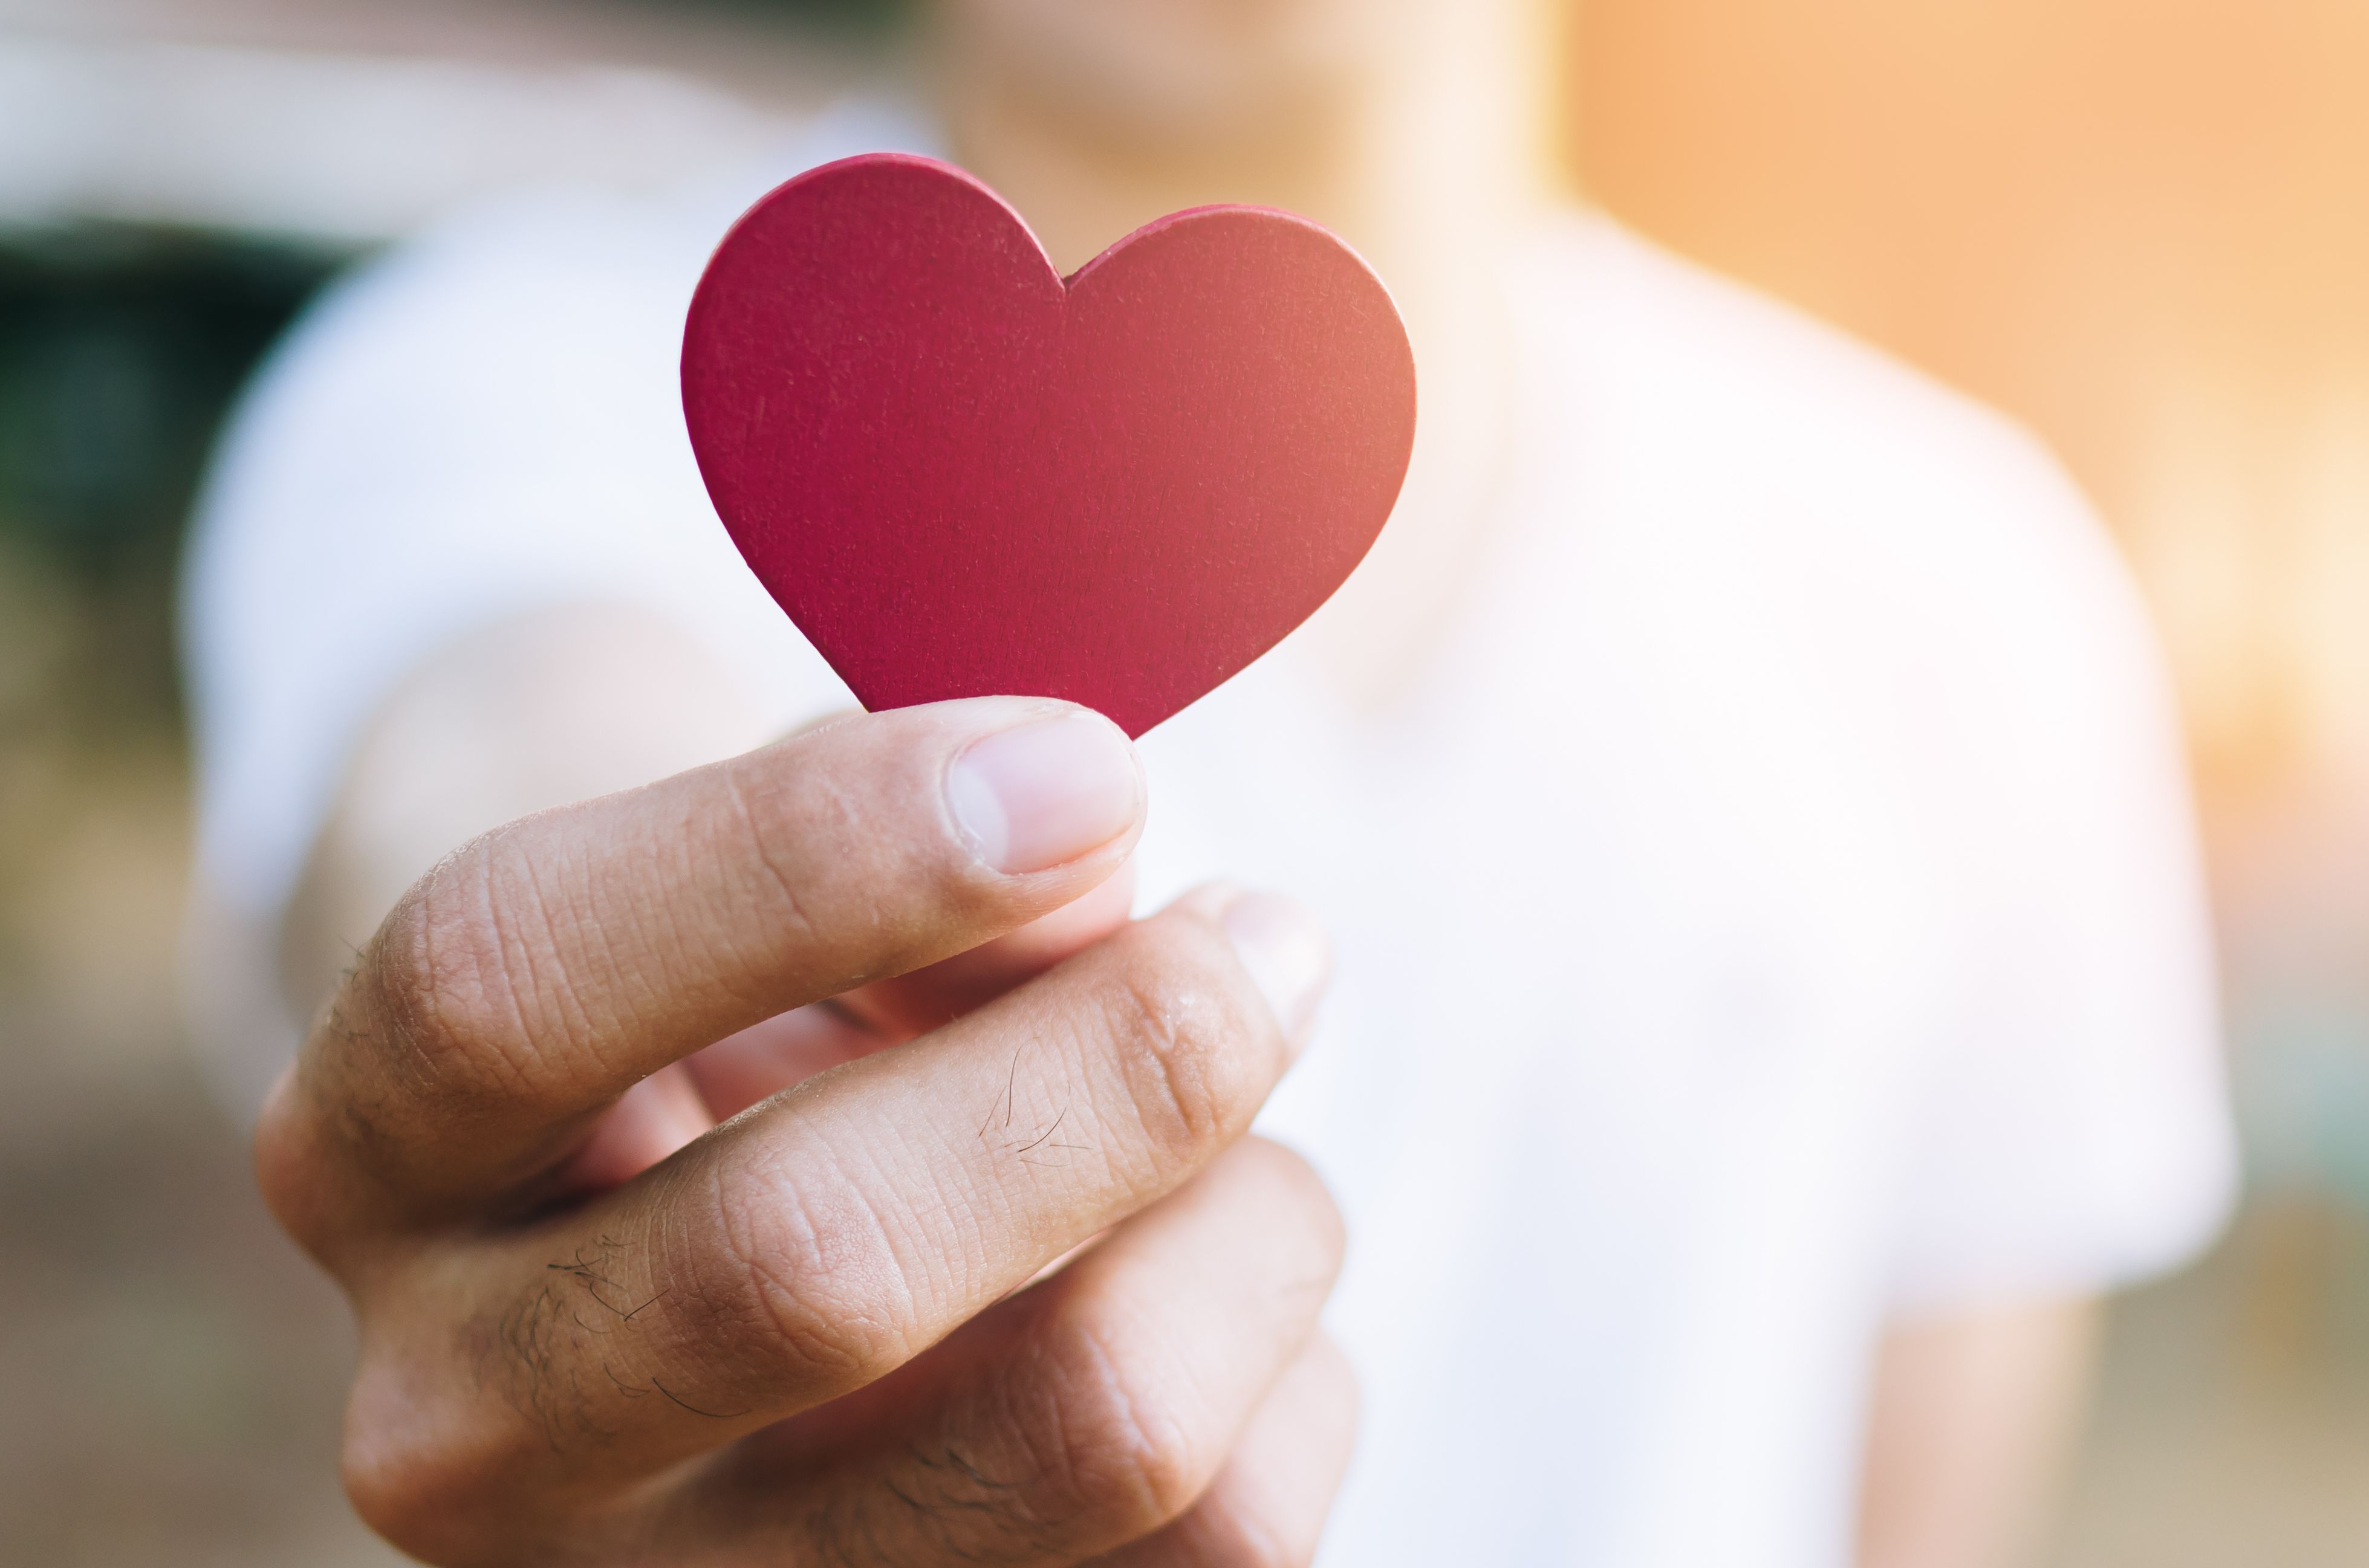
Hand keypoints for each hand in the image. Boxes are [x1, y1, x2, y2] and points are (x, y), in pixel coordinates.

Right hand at [254, 698, 1350, 1565]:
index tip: (1086, 767)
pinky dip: (1292, 1368)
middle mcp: (471, 1426)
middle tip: (1266, 942)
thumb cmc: (764, 1001)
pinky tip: (1212, 1297)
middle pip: (809, 1260)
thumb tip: (1107, 912)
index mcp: (379, 1157)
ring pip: (1088, 1424)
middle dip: (1117, 1063)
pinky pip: (1228, 1532)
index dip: (815, 854)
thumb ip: (902, 851)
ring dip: (1246, 1218)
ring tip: (1239, 1144)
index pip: (507, 989)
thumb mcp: (771, 867)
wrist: (749, 1227)